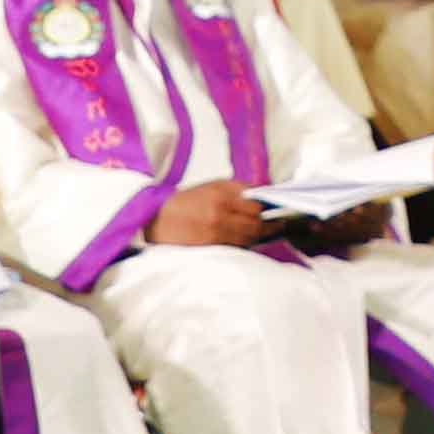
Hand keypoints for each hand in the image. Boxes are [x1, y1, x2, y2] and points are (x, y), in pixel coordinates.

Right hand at [152, 178, 279, 252]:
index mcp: (220, 194)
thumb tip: (263, 194)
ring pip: (248, 238)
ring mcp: (215, 232)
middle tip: (277, 224)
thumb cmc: (186, 201)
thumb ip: (238, 189)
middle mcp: (219, 213)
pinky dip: (245, 244)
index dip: (268, 210)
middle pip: (255, 224)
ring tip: (264, 233)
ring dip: (259, 236)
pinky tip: (246, 240)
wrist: (156, 218)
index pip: (255, 205)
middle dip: (268, 225)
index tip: (277, 212)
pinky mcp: (210, 247)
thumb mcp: (211, 186)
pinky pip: (236, 247)